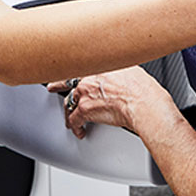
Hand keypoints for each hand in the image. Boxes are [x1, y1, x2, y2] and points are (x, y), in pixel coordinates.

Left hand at [47, 68, 170, 138]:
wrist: (143, 102)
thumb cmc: (143, 88)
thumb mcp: (131, 68)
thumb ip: (120, 69)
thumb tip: (122, 72)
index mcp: (99, 64)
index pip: (79, 64)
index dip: (71, 68)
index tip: (67, 70)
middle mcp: (88, 76)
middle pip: (67, 80)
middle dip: (58, 85)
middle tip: (52, 87)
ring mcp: (84, 92)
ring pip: (69, 102)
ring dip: (69, 111)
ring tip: (70, 118)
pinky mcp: (85, 110)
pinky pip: (74, 120)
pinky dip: (75, 127)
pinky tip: (79, 131)